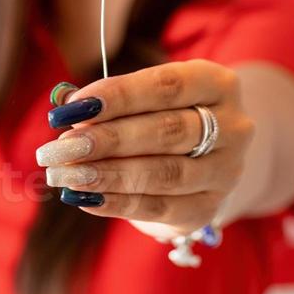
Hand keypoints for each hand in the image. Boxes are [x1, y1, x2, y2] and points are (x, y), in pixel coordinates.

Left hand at [35, 60, 254, 239]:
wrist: (206, 159)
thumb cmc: (163, 115)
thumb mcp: (145, 98)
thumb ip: (110, 101)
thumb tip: (66, 107)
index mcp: (217, 84)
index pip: (167, 86)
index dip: (118, 96)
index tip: (73, 108)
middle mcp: (233, 127)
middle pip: (166, 131)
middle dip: (108, 139)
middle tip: (61, 147)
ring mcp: (226, 171)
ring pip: (165, 173)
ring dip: (108, 175)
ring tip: (65, 175)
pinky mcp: (208, 208)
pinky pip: (160, 208)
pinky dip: (118, 203)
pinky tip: (85, 198)